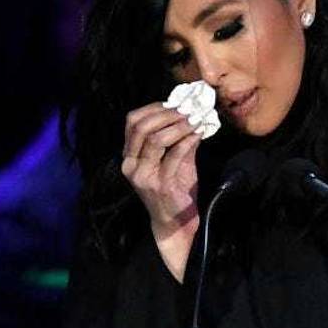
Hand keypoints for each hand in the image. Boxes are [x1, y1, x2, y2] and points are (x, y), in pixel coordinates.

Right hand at [121, 103, 203, 281]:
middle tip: (188, 110)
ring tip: (194, 120)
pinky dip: (187, 141)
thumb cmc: (174, 191)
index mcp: (129, 157)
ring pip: (156, 139)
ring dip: (178, 126)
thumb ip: (179, 139)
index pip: (132, 122)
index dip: (153, 108)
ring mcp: (144, 176)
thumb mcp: (175, 160)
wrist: (176, 223)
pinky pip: (174, 155)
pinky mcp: (160, 185)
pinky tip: (198, 134)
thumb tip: (192, 115)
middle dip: (167, 114)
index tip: (174, 104)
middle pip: (141, 127)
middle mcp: (131, 166)